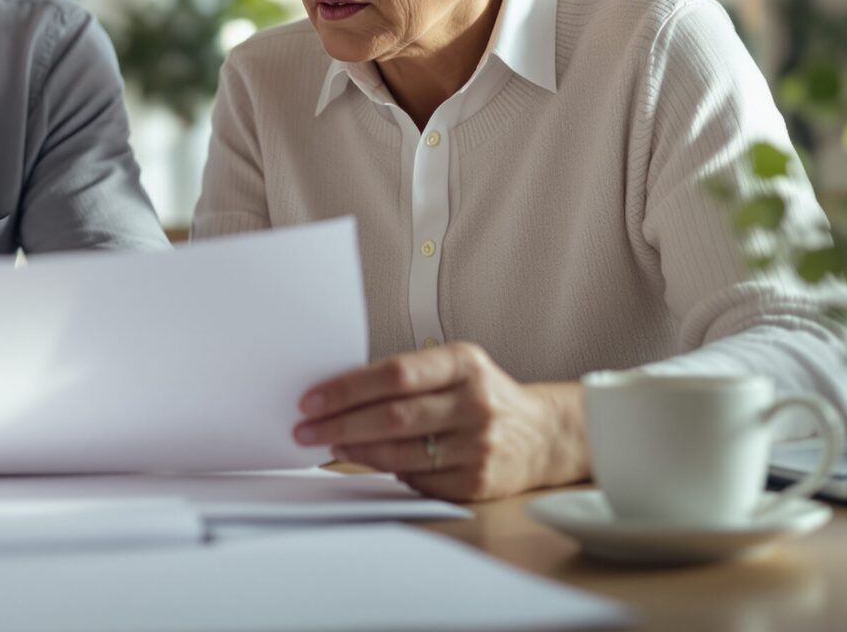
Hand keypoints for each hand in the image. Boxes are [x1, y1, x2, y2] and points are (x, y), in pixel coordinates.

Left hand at [293, 342, 587, 501]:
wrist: (541, 435)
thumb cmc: (482, 396)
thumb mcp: (455, 368)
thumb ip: (407, 376)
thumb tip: (338, 394)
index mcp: (465, 363)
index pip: (395, 374)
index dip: (347, 389)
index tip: (311, 400)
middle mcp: (475, 403)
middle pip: (393, 416)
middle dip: (340, 424)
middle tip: (305, 429)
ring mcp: (478, 445)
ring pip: (400, 452)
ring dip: (356, 451)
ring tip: (330, 444)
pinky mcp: (476, 482)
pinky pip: (417, 478)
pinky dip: (388, 470)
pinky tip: (370, 461)